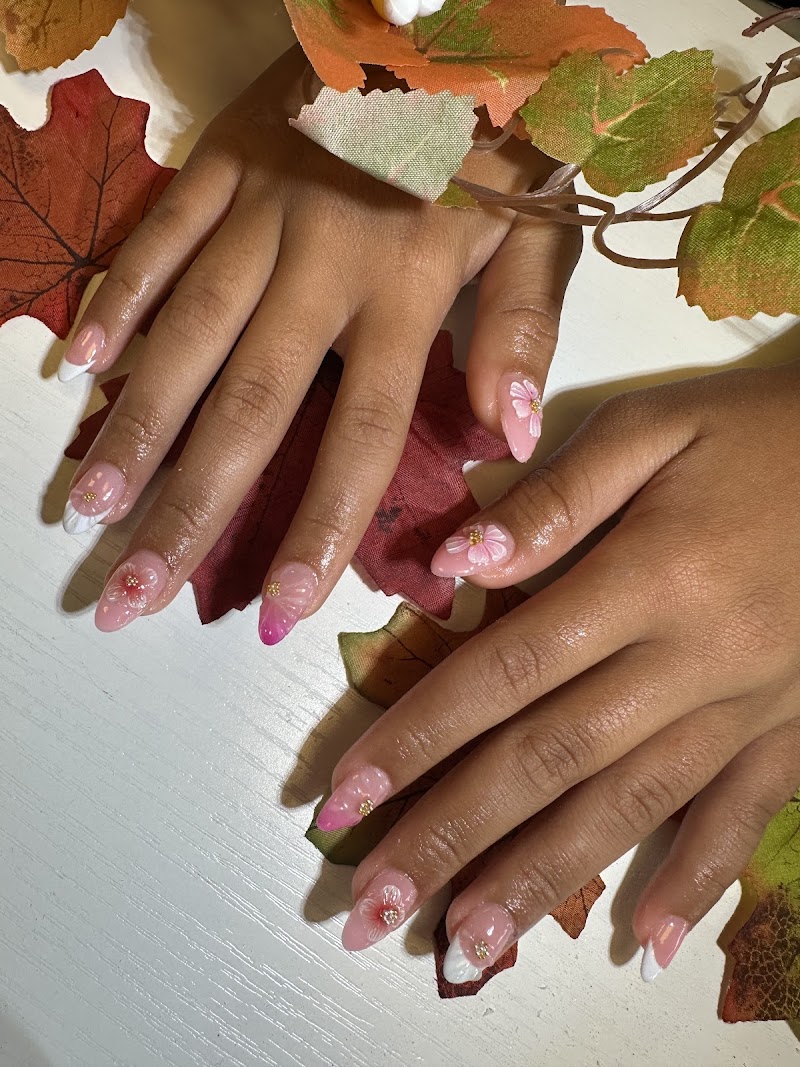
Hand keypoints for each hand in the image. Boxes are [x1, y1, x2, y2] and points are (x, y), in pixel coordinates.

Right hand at [60, 46, 579, 638]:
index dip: (319, 525)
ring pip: (187, 330)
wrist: (449, 6)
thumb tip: (513, 436)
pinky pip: (160, 235)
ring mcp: (263, 206)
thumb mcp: (542, 226)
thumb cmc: (501, 129)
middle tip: (130, 589)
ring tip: (89, 506)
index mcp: (409, 286)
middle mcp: (325, 259)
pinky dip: (119, 299)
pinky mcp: (221, 158)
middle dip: (188, 505)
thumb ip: (522, 330)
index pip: (359, 431)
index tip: (277, 609)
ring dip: (136, 424)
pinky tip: (80, 370)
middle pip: (248, 403)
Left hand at [318, 361, 799, 981]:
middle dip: (454, 837)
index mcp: (646, 578)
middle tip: (374, 908)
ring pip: (631, 808)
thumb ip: (557, 498)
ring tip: (466, 949)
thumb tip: (454, 564)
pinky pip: (742, 818)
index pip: (505, 672)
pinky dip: (696, 881)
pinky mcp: (796, 730)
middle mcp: (691, 660)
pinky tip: (648, 940)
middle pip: (551, 760)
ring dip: (542, 882)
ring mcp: (748, 707)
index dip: (418, 738)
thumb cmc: (766, 431)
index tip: (345, 799)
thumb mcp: (658, 426)